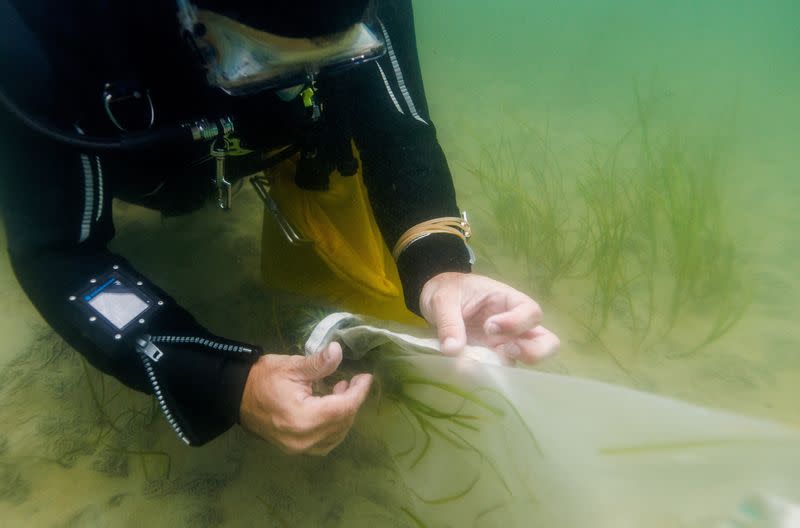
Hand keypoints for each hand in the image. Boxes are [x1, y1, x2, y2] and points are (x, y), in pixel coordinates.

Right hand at [239, 342, 372, 454]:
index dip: (358, 392)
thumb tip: (338, 351)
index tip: (366, 377)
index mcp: (302, 419)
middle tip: (354, 380)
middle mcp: (303, 440)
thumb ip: (318, 362)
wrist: (236, 396)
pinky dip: (333, 427)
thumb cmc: (263, 378)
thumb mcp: (291, 366)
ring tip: (341, 391)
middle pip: (342, 423)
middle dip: (352, 401)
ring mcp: (298, 448)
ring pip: (336, 435)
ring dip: (344, 414)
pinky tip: (330, 408)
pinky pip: (324, 442)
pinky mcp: (295, 449)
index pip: (342, 409)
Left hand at [419, 272, 559, 363]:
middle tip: (506, 350)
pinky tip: (474, 373)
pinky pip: (502, 370)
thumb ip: (448, 321)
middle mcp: (513, 324)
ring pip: (529, 359)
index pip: (531, 311)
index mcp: (508, 301)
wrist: (433, 302)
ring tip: (489, 364)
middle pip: (546, 340)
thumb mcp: (443, 298)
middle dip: (535, 351)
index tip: (490, 326)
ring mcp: (504, 343)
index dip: (517, 322)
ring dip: (514, 365)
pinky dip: (492, 374)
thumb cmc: (447, 291)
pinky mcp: (491, 358)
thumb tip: (452, 350)